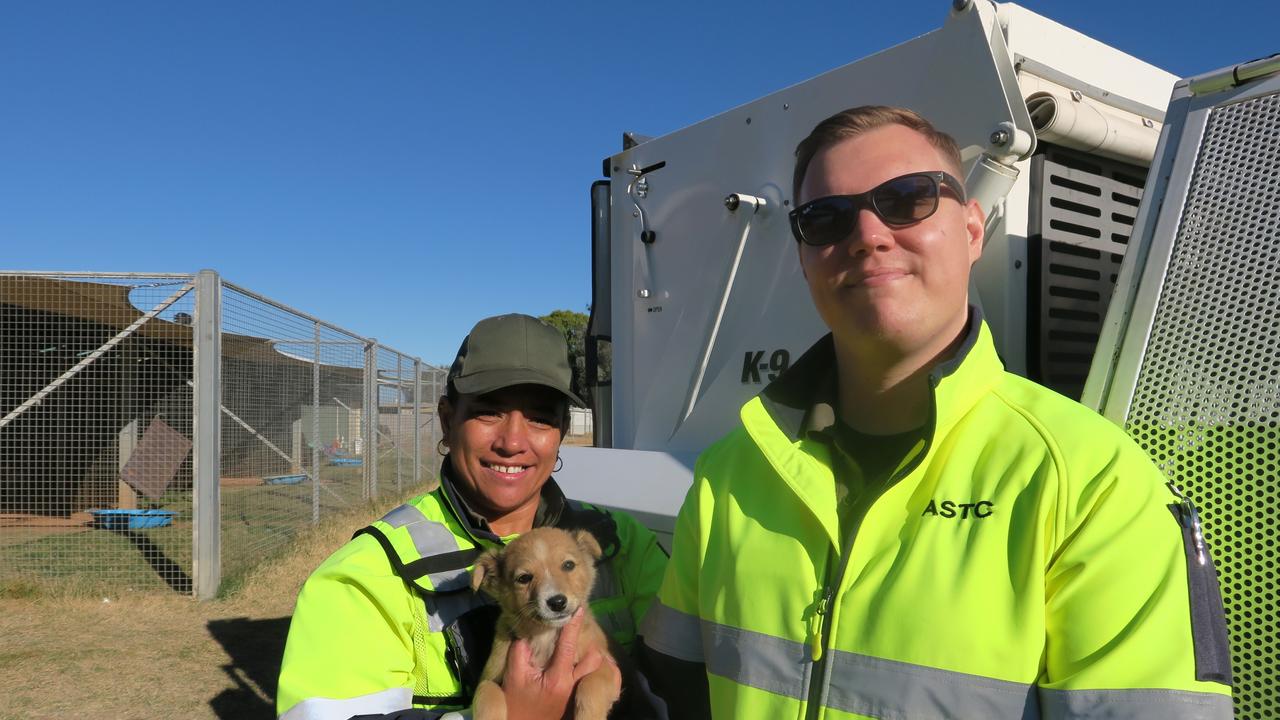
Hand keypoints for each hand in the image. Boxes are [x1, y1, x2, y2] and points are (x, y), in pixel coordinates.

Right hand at [502, 607, 618, 719]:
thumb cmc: (518, 703)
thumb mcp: (514, 677)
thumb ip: (519, 652)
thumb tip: (526, 633)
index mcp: (558, 677)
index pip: (569, 645)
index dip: (574, 625)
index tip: (579, 609)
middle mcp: (572, 683)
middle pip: (593, 658)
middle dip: (589, 642)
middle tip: (580, 630)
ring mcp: (576, 690)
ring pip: (594, 668)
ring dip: (590, 655)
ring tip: (580, 645)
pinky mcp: (575, 695)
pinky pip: (588, 677)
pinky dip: (588, 666)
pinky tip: (580, 660)